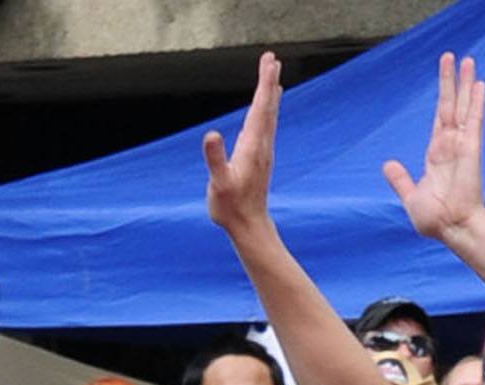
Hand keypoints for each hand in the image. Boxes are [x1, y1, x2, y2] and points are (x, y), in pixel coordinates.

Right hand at [201, 52, 281, 238]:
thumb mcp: (219, 184)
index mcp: (252, 146)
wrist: (248, 227)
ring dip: (270, 93)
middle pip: (267, 106)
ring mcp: (262, 151)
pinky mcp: (259, 157)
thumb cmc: (231, 207)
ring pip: (268, 115)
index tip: (269, 62)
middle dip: (269, 81)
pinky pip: (265, 126)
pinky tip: (265, 107)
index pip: (260, 108)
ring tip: (273, 75)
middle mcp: (261, 145)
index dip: (264, 84)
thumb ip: (215, 159)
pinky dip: (266, 110)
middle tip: (272, 58)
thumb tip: (211, 135)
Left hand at [383, 52, 484, 243]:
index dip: (442, 98)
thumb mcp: (411, 197)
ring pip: (463, 107)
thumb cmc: (435, 220)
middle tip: (456, 57)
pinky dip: (476, 102)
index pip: (439, 118)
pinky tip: (479, 84)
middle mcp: (451, 146)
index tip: (446, 80)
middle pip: (452, 105)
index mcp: (437, 154)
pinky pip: (473, 121)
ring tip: (468, 60)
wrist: (451, 229)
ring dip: (465, 83)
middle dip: (453, 81)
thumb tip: (388, 165)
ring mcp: (462, 145)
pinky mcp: (471, 149)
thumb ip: (400, 180)